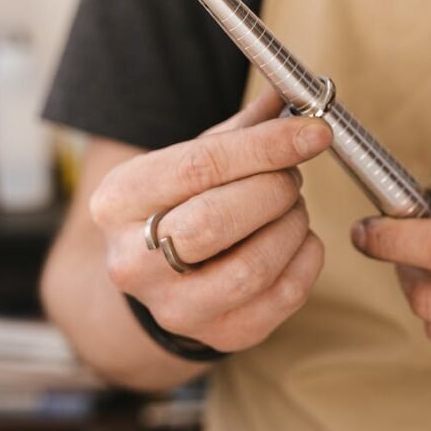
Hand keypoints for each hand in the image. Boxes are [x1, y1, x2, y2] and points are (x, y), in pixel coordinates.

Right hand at [90, 91, 331, 350]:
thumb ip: (241, 130)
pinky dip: (307, 259)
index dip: (265, 147)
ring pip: (253, 266)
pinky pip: (282, 297)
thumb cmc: (179, 206)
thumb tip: (295, 94)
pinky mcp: (218, 336)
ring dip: (292, 225)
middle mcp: (132, 262)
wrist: (157, 278)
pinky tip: (299, 239)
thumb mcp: (190, 159)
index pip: (197, 168)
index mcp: (116, 202)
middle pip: (217, 221)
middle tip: (291, 176)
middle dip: (274, 189)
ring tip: (291, 207)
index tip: (313, 132)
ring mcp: (173, 309)